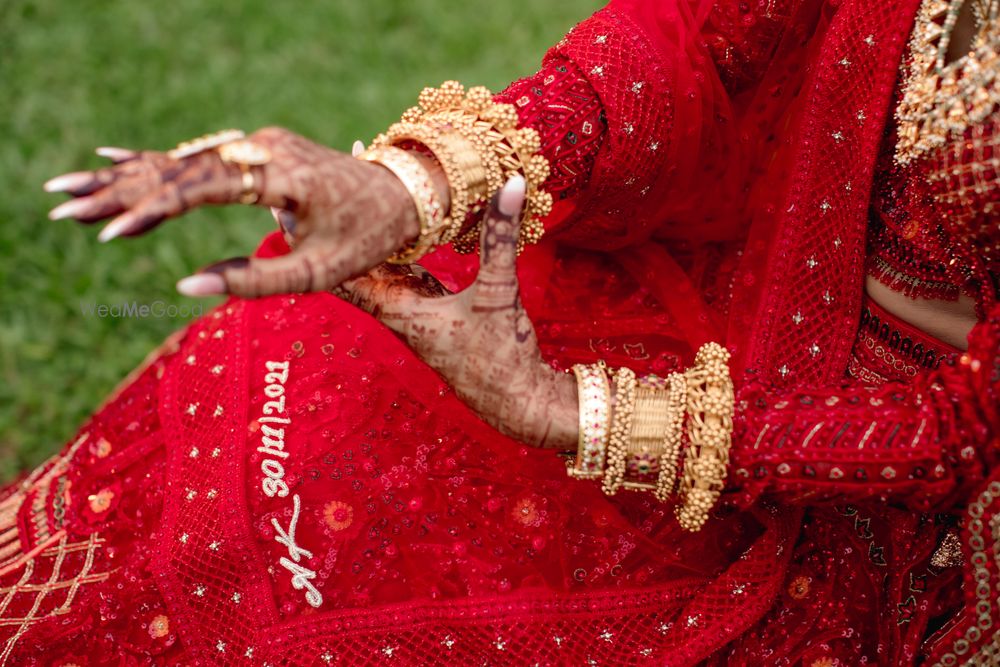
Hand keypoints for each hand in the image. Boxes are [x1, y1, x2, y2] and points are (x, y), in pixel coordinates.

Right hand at [44, 128, 424, 296]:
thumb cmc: (366, 239)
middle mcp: (265, 148)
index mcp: (282, 175)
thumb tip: (186, 288)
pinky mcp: (260, 149)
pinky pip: (202, 157)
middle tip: (62, 206)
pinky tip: (113, 159)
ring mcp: (261, 143)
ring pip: (184, 160)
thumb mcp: (317, 273)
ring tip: (70, 192)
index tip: (114, 232)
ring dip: (128, 178)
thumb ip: (252, 281)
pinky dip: (158, 165)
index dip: (155, 210)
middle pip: (180, 167)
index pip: (203, 187)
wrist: (403, 196)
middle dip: (120, 190)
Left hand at [337, 176, 578, 448]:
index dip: (320, 239)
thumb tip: (510, 184)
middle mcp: (397, 310)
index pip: (345, 270)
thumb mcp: (499, 293)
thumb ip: (500, 240)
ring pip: (378, 266)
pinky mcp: (431, 309)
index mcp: (400, 310)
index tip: (295, 205)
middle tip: (323, 181)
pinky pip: (403, 270)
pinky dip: (396, 245)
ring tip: (353, 192)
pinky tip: (395, 222)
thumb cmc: (501, 358)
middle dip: (339, 226)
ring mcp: (412, 310)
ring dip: (368, 234)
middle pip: (355, 263)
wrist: (516, 401)